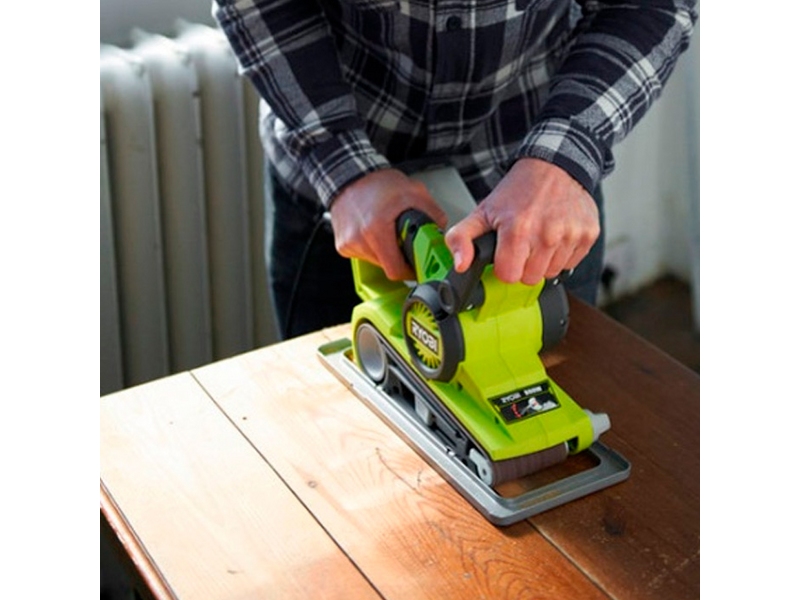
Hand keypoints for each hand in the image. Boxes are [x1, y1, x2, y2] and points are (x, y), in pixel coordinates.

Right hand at [329, 169, 447, 279]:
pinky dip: (373, 247)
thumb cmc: (377, 183)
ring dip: (386, 251)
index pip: (396, 270)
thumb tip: (442, 233)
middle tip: (404, 240)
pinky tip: (374, 231)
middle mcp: (358, 240)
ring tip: (387, 230)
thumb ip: (433, 214)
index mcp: (375, 229)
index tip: (418, 265)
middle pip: (387, 266)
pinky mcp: (342, 246)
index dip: (411, 270)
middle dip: (400, 256)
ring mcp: (348, 245)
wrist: (349, 177)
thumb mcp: (413, 192)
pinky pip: (364, 255)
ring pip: (376, 262)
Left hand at [444, 158, 598, 284]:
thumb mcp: (482, 212)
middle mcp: (547, 234)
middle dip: (524, 266)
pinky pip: (571, 264)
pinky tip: (556, 235)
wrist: (554, 167)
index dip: (505, 268)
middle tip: (523, 244)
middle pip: (531, 278)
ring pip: (552, 273)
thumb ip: (461, 239)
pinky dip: (562, 255)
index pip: (509, 277)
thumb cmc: (518, 192)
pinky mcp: (588, 234)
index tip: (506, 255)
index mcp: (518, 230)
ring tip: (539, 237)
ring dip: (544, 261)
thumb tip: (460, 265)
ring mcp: (571, 234)